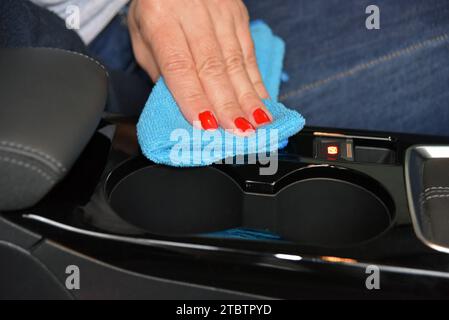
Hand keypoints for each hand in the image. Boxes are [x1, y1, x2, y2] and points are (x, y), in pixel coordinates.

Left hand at [128, 0, 271, 133]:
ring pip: (236, 61)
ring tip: (258, 123)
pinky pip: (248, 52)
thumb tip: (183, 107)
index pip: (179, 65)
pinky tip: (262, 101)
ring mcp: (220, 12)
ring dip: (248, 96)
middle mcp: (193, 11)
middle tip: (239, 132)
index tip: (206, 124)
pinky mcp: (239, 14)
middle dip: (227, 104)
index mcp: (160, 17)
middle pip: (212, 66)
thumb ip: (161, 70)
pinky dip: (256, 81)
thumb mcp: (142, 35)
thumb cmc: (155, 7)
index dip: (193, 97)